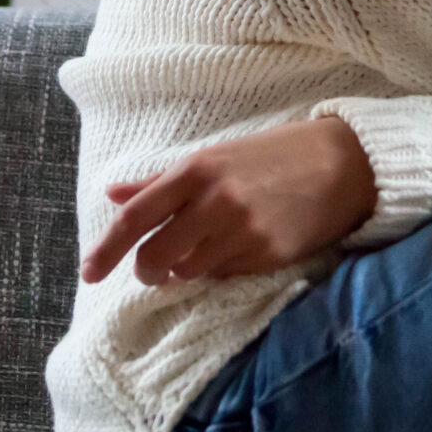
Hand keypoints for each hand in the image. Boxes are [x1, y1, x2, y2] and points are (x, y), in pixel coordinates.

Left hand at [80, 116, 378, 285]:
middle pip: (155, 257)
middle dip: (148, 271)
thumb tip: (112, 194)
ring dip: (189, 267)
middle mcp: (214, 202)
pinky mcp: (267, 255)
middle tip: (154, 270)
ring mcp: (242, 231)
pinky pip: (226, 275)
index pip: (136, 218)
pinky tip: (244, 245)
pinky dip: (223, 268)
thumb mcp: (214, 157)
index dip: (106, 249)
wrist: (342, 163)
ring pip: (189, 271)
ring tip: (212, 246)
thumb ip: (161, 181)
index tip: (88, 272)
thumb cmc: (272, 156)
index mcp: (195, 171)